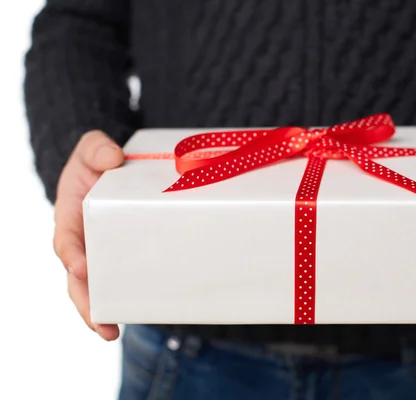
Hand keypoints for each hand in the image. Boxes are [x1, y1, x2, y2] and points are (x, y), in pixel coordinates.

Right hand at [53, 130, 123, 339]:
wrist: (112, 171)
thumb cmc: (97, 163)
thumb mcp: (92, 149)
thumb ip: (96, 148)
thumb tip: (111, 157)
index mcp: (71, 217)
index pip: (66, 240)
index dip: (72, 254)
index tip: (80, 267)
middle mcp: (82, 242)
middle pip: (77, 278)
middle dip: (85, 302)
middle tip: (100, 324)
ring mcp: (100, 253)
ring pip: (96, 287)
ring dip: (102, 310)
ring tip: (112, 332)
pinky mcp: (122, 257)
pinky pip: (122, 280)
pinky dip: (128, 297)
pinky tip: (141, 313)